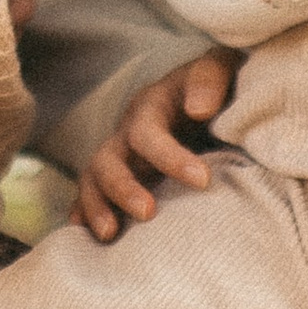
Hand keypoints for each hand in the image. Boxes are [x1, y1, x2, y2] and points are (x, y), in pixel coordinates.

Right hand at [78, 50, 237, 240]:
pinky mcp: (118, 178)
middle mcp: (127, 133)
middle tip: (148, 213)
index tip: (204, 181)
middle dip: (123, 188)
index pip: (149, 133)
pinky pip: (91, 197)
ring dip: (97, 207)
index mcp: (150, 107)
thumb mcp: (222, 68)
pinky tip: (88, 240)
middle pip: (108, 160)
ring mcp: (118, 157)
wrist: (207, 96)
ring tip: (109, 235)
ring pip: (92, 180)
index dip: (170, 158)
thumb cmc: (218, 85)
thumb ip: (212, 79)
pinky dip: (85, 217)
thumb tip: (199, 109)